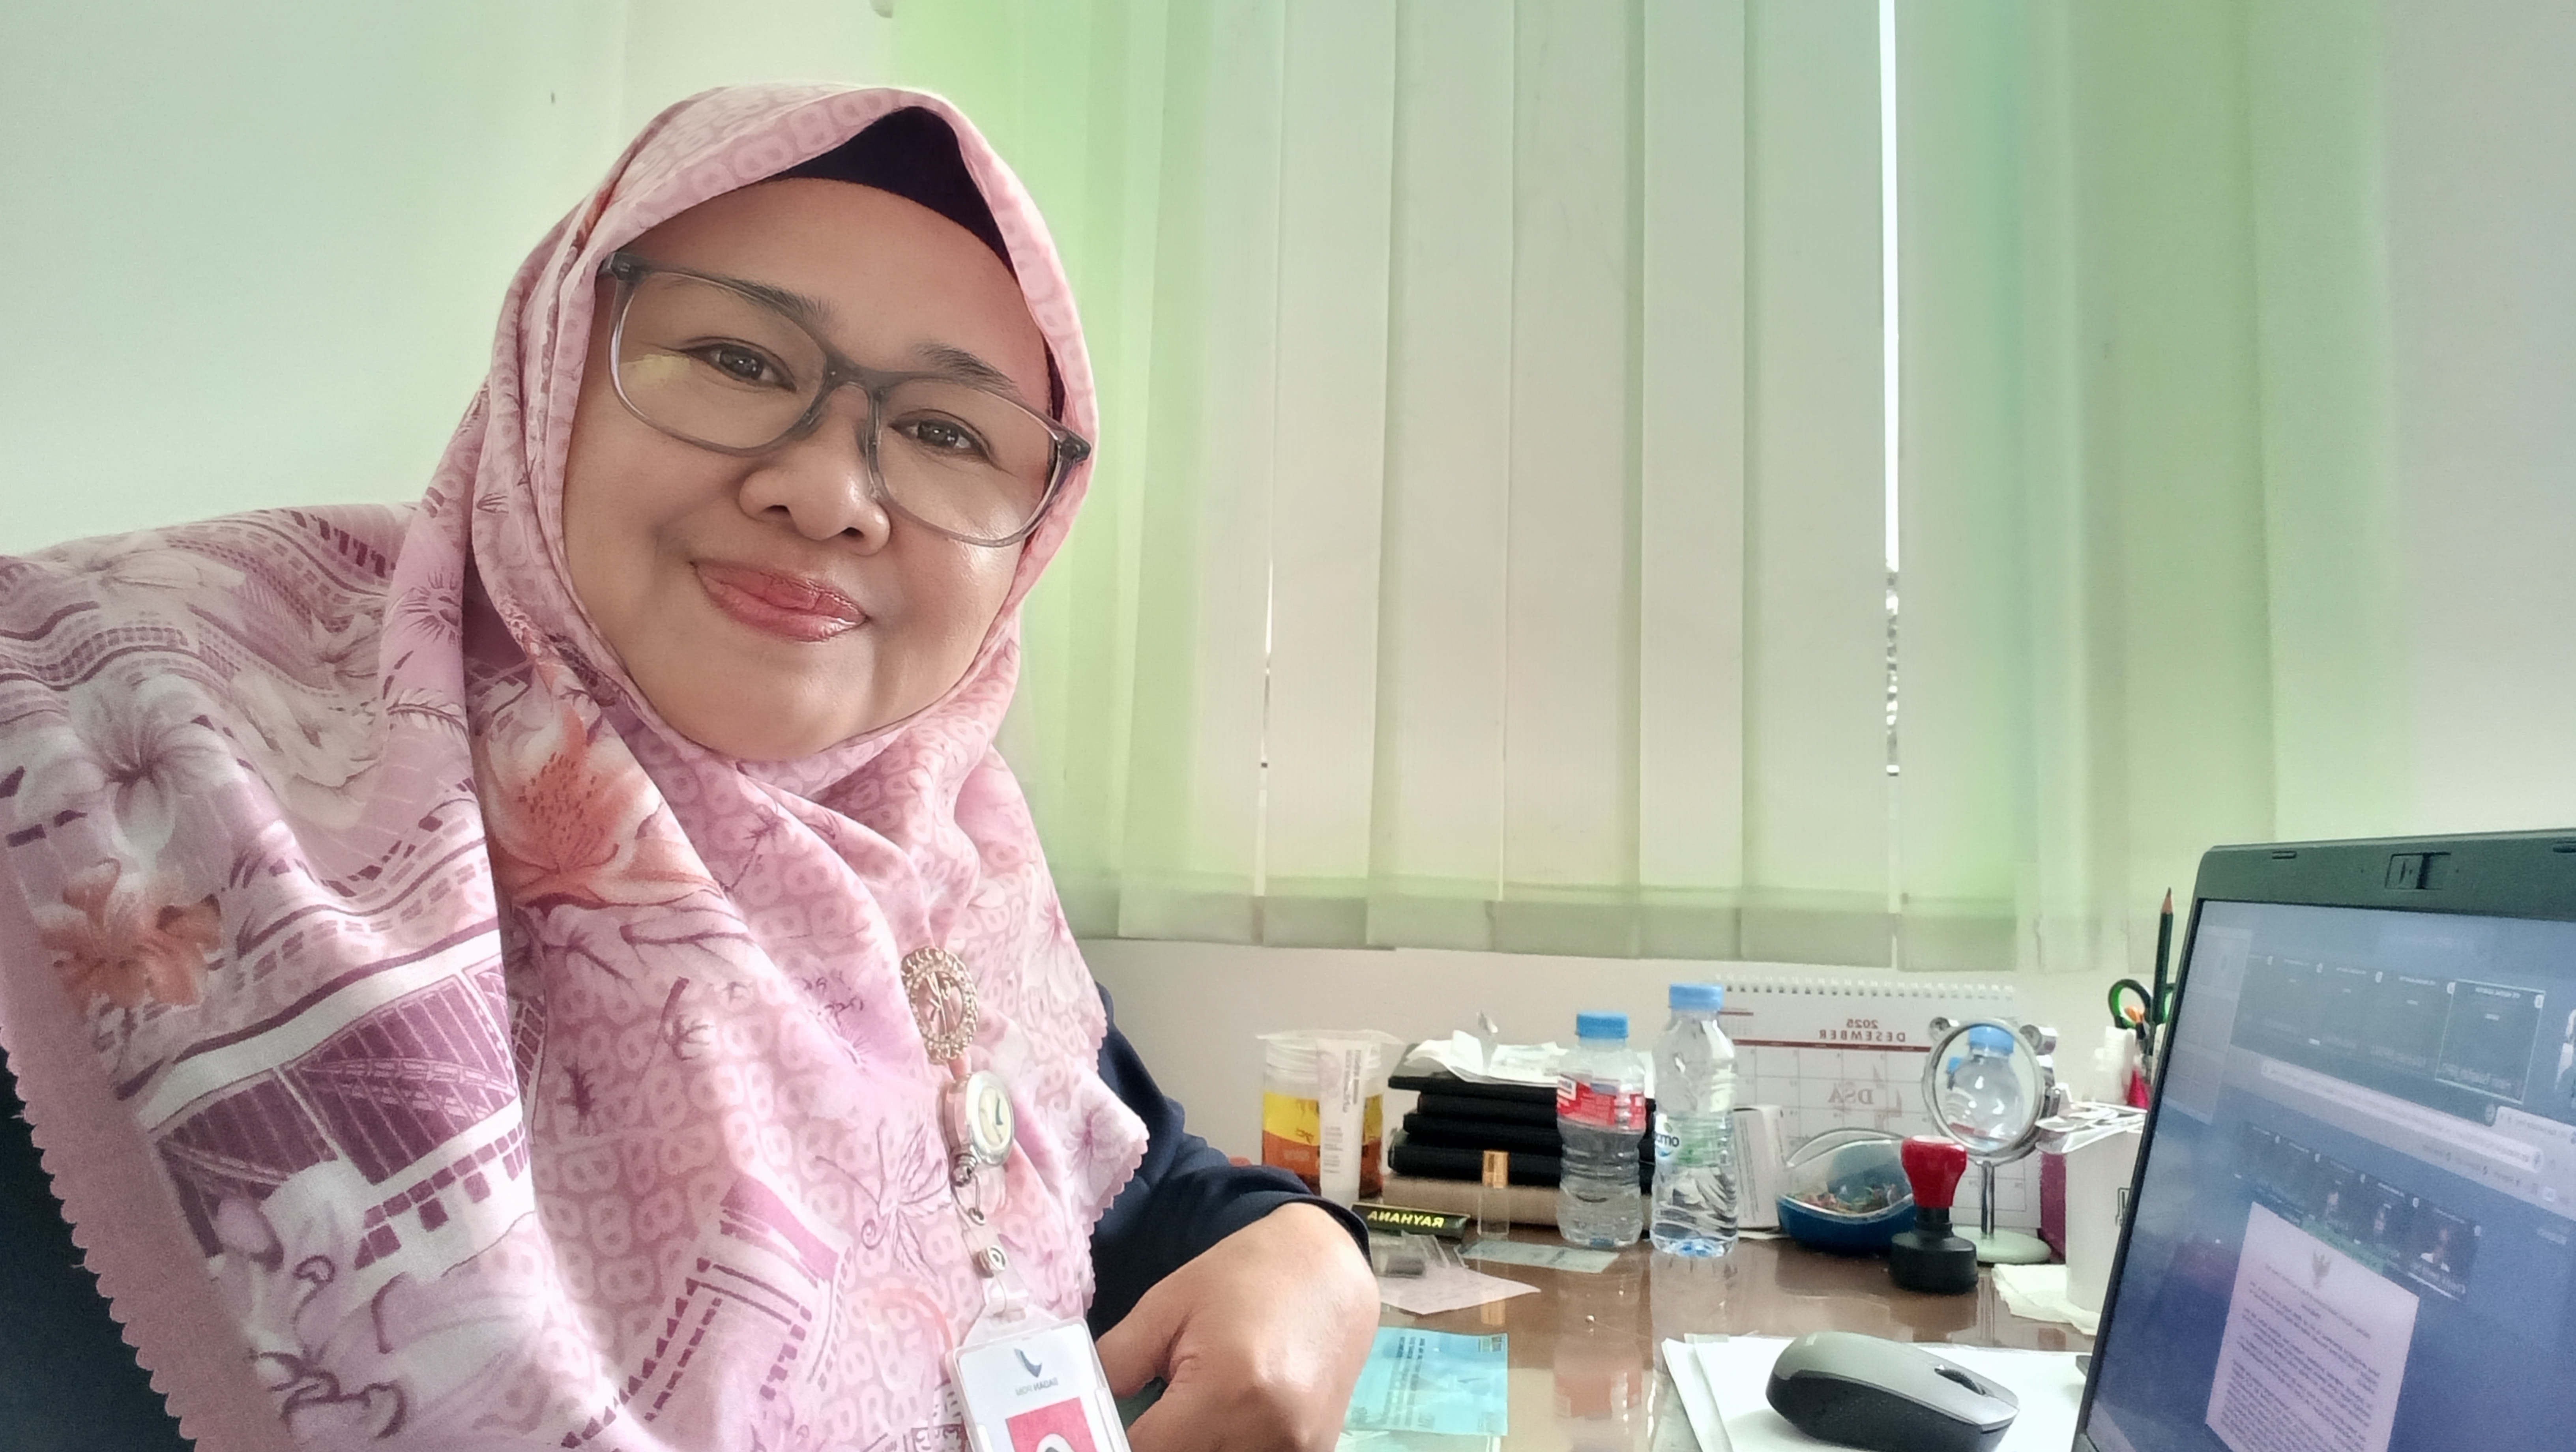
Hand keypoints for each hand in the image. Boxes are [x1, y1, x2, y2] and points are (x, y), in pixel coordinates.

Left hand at [1096, 1203, 1378, 1450]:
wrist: (1330, 1269)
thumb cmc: (1244, 1275)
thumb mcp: (1166, 1305)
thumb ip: (1115, 1363)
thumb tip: (1077, 1416)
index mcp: (1227, 1389)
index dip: (1113, 1443)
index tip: (1103, 1428)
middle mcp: (1269, 1432)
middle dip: (1154, 1444)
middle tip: (1145, 1420)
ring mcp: (1299, 1450)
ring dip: (1194, 1446)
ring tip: (1186, 1416)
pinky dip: (1227, 1448)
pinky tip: (1220, 1423)